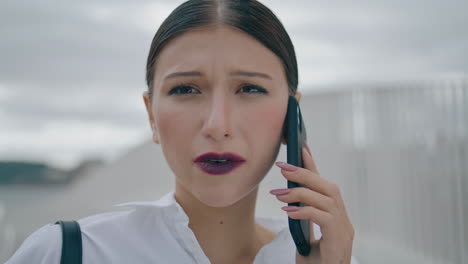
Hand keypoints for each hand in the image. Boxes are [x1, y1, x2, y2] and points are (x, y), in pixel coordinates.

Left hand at [270, 144, 354, 263]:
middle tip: (283, 167)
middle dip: (305, 173)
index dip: (313, 165)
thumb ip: (302, 213)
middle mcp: (343, 218)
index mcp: (335, 214)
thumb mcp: (305, 232)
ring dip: (300, 192)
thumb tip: (286, 193)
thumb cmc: (314, 259)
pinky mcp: (338, 239)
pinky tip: (288, 210)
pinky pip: (323, 217)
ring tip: (278, 193)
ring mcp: (343, 228)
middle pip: (328, 187)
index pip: (324, 184)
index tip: (301, 147)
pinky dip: (304, 210)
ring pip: (326, 199)